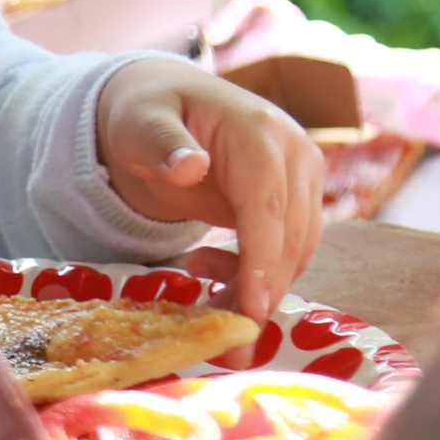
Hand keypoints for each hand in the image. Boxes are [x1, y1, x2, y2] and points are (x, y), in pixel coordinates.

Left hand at [95, 57, 322, 319]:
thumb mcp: (139, 122)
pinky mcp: (295, 199)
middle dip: (260, 292)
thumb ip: (161, 144)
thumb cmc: (146, 111)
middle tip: (224, 341)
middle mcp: (293, 153)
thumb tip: (191, 167)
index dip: (261, 261)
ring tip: (201, 294)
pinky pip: (285, 248)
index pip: (267, 206)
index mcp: (257, 131)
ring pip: (294, 251)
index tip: (251, 310)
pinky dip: (254, 274)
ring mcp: (300, 177)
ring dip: (256, 287)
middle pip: (289, 237)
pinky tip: (208, 271)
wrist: (162, 98)